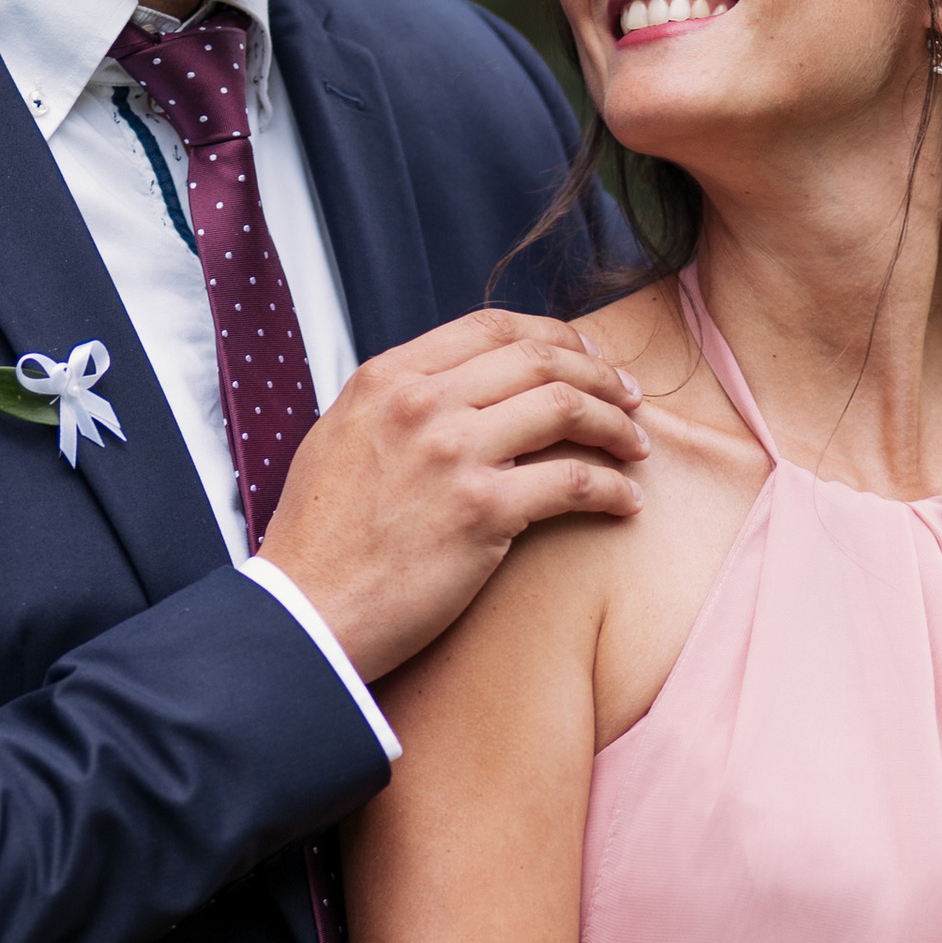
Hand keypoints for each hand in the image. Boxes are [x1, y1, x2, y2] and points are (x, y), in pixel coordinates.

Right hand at [260, 310, 646, 685]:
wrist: (304, 615)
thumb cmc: (320, 542)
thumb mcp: (339, 440)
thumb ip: (394, 406)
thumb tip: (447, 388)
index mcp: (386, 379)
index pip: (491, 328)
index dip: (553, 335)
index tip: (585, 356)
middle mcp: (420, 403)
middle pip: (539, 358)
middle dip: (599, 374)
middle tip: (630, 399)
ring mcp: (452, 453)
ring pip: (567, 407)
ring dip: (616, 424)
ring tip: (638, 447)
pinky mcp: (481, 512)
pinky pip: (574, 482)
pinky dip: (613, 489)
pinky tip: (627, 503)